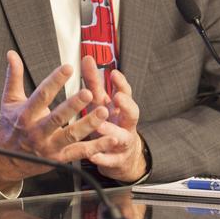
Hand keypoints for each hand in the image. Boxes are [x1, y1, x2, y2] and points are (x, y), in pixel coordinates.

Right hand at [0, 51, 109, 188]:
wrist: (8, 160)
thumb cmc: (10, 127)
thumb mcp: (9, 101)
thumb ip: (14, 77)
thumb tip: (12, 54)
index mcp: (25, 115)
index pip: (42, 95)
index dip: (55, 81)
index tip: (68, 68)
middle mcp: (37, 132)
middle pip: (57, 117)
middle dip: (74, 105)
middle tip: (89, 93)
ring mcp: (49, 147)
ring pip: (71, 135)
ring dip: (89, 124)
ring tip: (104, 112)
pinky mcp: (59, 158)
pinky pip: (80, 152)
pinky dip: (97, 146)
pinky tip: (111, 138)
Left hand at [81, 59, 148, 183]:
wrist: (123, 157)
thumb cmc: (110, 124)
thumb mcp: (102, 103)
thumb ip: (95, 83)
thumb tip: (87, 57)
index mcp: (121, 109)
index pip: (125, 93)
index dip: (121, 83)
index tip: (113, 73)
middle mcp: (125, 124)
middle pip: (133, 113)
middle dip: (126, 105)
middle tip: (117, 98)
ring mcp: (123, 142)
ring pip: (121, 137)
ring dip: (110, 131)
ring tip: (99, 126)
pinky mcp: (117, 161)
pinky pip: (110, 160)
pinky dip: (102, 158)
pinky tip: (93, 156)